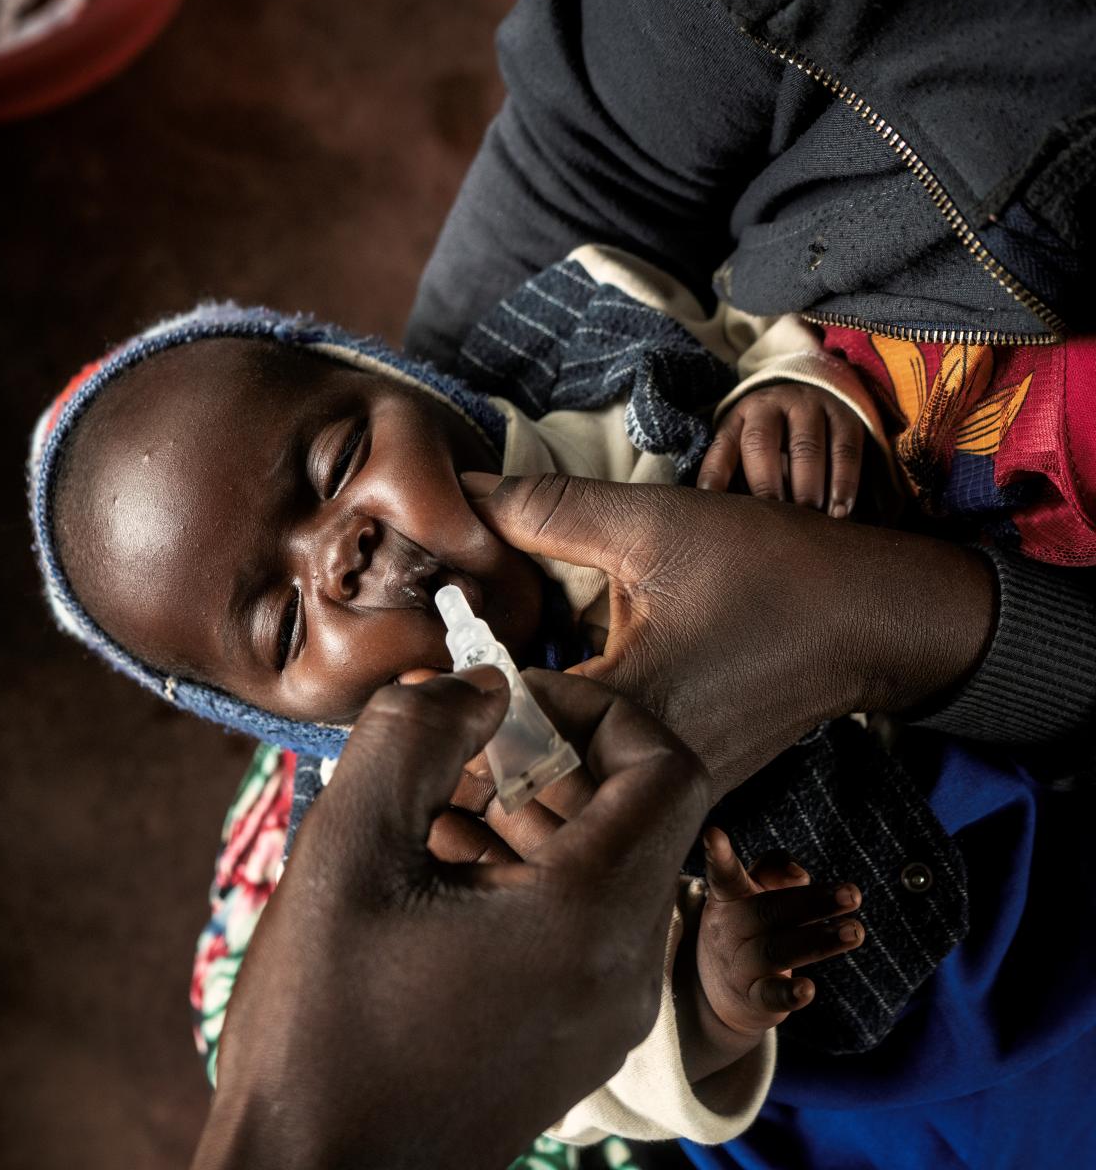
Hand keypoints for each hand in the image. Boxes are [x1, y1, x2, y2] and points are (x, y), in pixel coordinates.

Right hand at [193, 668, 710, 1169]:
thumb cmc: (322, 1030)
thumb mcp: (347, 852)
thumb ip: (415, 734)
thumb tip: (478, 687)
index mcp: (590, 918)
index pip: (667, 766)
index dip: (597, 708)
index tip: (510, 702)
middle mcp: (625, 970)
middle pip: (632, 814)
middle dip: (546, 761)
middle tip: (454, 756)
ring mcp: (606, 1013)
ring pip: (602, 867)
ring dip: (528, 818)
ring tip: (431, 817)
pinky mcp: (574, 1036)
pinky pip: (580, 922)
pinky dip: (525, 875)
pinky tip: (436, 880)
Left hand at [460, 472, 994, 797]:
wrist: (876, 618)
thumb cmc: (775, 569)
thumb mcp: (652, 524)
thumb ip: (546, 510)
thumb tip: (464, 490)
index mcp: (631, 716)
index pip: (501, 738)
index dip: (451, 702)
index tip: (418, 668)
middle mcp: (650, 776)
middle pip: (524, 788)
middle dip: (470, 747)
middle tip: (424, 703)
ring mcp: (674, 795)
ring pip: (562, 802)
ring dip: (514, 761)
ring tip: (473, 713)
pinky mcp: (688, 790)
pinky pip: (604, 795)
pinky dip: (563, 763)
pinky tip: (542, 719)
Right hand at [693, 828, 862, 1037]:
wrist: (716, 988)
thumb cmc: (747, 924)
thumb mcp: (751, 890)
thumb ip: (774, 870)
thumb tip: (800, 874)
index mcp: (729, 897)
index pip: (725, 873)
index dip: (718, 854)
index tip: (713, 833)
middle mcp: (731, 928)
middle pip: (771, 911)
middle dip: (812, 902)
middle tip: (853, 894)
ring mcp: (740, 965)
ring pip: (779, 950)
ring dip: (819, 941)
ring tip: (856, 931)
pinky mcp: (753, 999)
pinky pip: (770, 996)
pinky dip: (788, 994)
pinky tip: (808, 990)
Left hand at [698, 383, 864, 517]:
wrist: (813, 394)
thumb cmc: (771, 440)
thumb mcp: (743, 447)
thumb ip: (727, 474)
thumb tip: (712, 510)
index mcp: (739, 417)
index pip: (722, 448)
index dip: (717, 478)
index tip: (720, 512)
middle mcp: (771, 405)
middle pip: (762, 443)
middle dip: (765, 485)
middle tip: (771, 523)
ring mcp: (809, 406)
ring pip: (806, 447)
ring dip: (807, 488)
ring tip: (808, 521)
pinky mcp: (845, 416)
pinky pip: (845, 450)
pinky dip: (843, 484)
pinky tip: (839, 512)